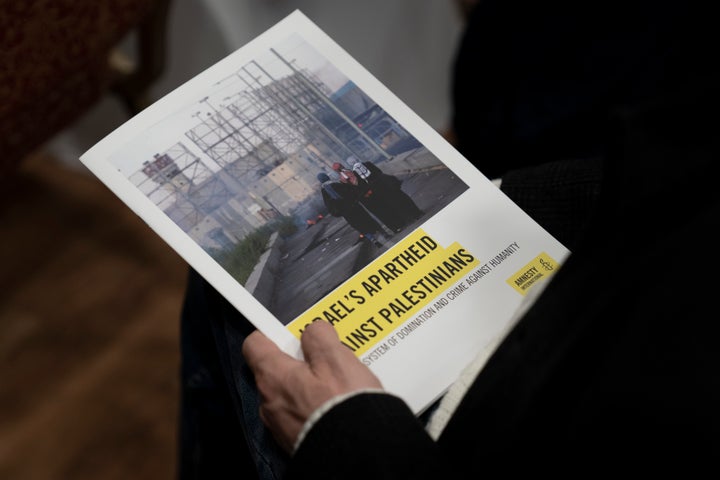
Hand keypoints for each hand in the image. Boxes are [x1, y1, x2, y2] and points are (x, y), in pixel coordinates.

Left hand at [242, 320, 382, 451]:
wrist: (356, 453)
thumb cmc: (342, 405)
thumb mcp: (335, 358)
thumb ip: (319, 337)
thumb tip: (313, 332)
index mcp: (273, 377)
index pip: (255, 344)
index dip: (273, 332)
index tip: (289, 329)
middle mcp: (269, 403)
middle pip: (276, 369)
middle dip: (298, 360)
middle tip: (326, 358)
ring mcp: (280, 425)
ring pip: (290, 393)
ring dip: (308, 385)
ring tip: (338, 384)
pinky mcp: (294, 440)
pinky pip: (299, 415)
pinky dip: (313, 407)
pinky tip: (335, 405)